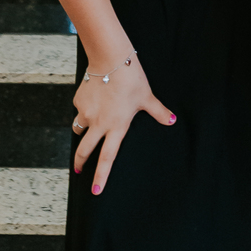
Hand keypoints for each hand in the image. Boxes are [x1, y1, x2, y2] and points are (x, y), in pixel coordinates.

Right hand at [72, 55, 174, 192]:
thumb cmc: (131, 78)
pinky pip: (79, 109)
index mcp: (116, 127)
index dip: (101, 176)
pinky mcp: (78, 101)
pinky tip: (93, 97)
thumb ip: (158, 112)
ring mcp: (86, 113)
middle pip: (85, 150)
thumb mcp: (147, 97)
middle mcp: (99, 124)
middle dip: (80, 162)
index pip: (107, 158)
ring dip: (81, 131)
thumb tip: (172, 120)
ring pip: (79, 129)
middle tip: (79, 170)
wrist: (110, 59)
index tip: (95, 191)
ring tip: (85, 130)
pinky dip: (84, 107)